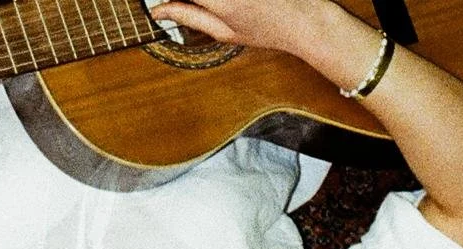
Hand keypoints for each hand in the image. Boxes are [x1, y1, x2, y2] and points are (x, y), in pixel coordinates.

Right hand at [148, 0, 326, 56]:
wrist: (304, 17)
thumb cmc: (266, 30)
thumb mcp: (223, 31)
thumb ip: (187, 16)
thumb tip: (158, 11)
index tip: (157, 4)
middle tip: (195, 8)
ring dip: (200, 0)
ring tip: (215, 10)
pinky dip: (215, 0)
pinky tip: (233, 6)